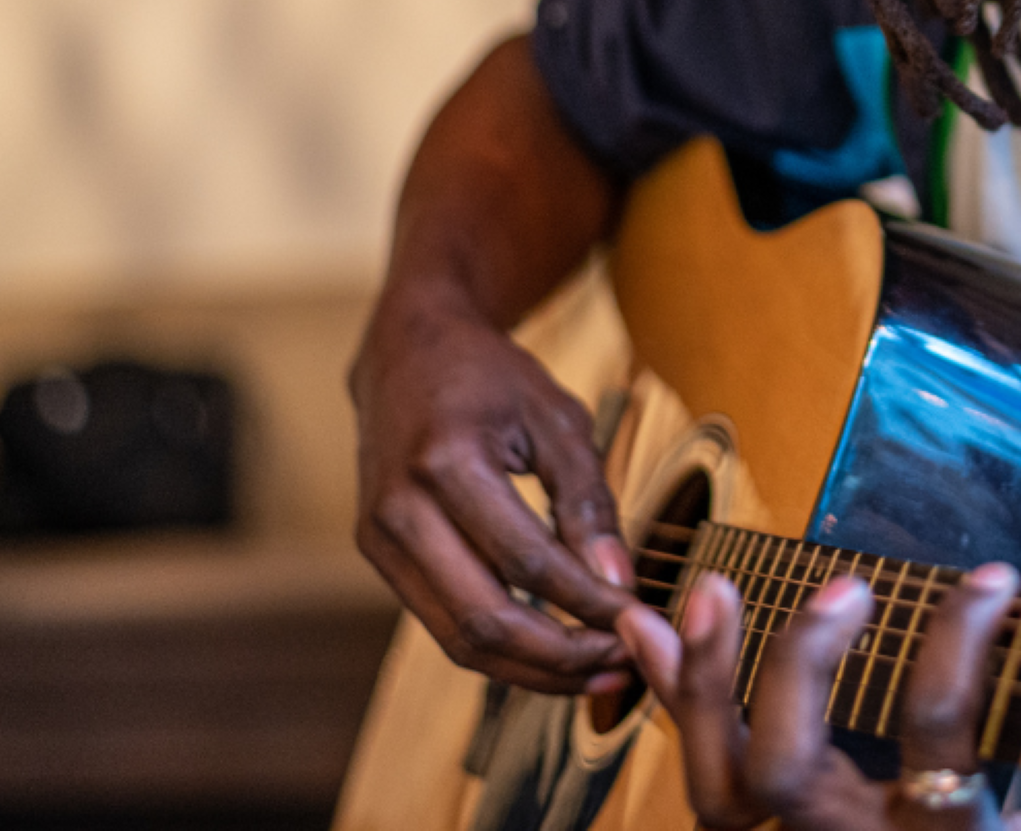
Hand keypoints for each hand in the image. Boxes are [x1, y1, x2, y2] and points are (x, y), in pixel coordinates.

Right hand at [350, 289, 635, 693]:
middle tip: (623, 663)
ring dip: (531, 668)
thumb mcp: (556, 418)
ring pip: (457, 638)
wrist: (408, 351)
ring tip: (596, 669)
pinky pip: (442, 623)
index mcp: (445, 462)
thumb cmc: (490, 378)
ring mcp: (379, 539)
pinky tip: (552, 649)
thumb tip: (617, 581)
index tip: (641, 619)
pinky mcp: (379, 558)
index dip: (587, 602)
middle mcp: (399, 510)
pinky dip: (501, 647)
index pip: (524, 561)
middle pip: (481, 619)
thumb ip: (587, 500)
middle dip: (559, 656)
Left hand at [619, 561, 1020, 829]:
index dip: (960, 640)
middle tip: (842, 586)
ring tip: (710, 588)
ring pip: (717, 785)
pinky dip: (676, 700)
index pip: (935, 730)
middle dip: (796, 660)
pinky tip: (650, 631)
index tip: (994, 579)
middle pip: (782, 764)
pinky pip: (710, 781)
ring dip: (701, 677)